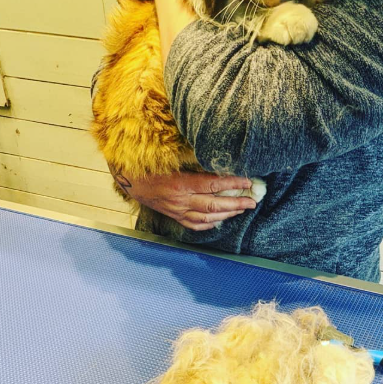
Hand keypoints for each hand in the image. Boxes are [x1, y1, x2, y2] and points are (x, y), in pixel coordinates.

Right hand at [113, 170, 257, 230]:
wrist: (130, 180)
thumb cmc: (151, 164)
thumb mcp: (172, 158)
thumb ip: (194, 160)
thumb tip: (219, 158)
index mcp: (180, 183)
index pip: (212, 184)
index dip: (232, 183)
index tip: (247, 181)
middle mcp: (180, 200)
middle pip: (214, 205)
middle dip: (236, 204)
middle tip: (252, 201)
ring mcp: (177, 211)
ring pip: (207, 218)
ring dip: (227, 214)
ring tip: (242, 209)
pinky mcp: (174, 216)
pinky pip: (195, 225)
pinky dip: (211, 224)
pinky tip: (222, 219)